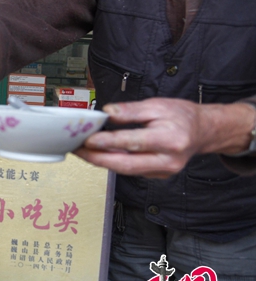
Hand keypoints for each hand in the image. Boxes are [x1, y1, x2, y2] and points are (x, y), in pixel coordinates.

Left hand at [75, 98, 255, 177]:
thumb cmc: (181, 116)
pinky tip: (98, 154)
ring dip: (101, 161)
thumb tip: (107, 113)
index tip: (88, 139)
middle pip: (126, 165)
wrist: (203, 132)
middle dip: (97, 158)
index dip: (108, 142)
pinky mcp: (157, 175)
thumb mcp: (157, 105)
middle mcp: (168, 160)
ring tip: (81, 151)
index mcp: (170, 140)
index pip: (133, 142)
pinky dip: (113, 162)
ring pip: (125, 170)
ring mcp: (163, 171)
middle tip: (76, 150)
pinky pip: (131, 170)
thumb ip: (130, 111)